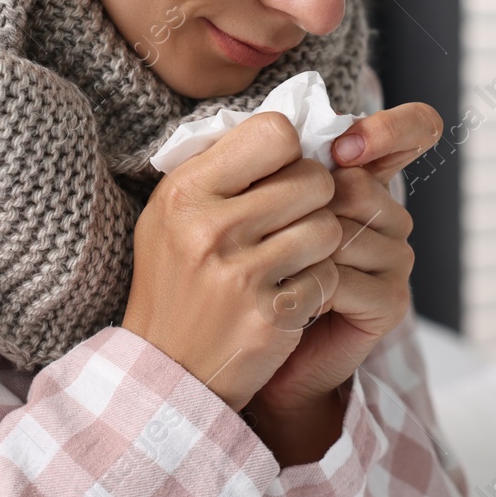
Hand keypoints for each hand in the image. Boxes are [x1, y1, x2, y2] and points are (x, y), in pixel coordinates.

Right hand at [122, 111, 345, 412]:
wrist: (167, 368)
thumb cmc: (177, 282)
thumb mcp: (173, 214)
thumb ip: (220, 169)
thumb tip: (286, 128)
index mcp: (185, 191)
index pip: (274, 132)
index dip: (289, 152)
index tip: (278, 175)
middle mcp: (210, 227)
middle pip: (313, 178)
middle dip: (314, 199)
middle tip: (291, 221)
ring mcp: (242, 273)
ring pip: (329, 227)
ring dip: (320, 245)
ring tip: (289, 259)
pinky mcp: (273, 314)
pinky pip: (328, 276)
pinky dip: (316, 286)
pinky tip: (287, 294)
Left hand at [243, 102, 441, 421]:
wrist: (245, 347)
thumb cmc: (245, 267)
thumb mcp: (252, 203)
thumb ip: (273, 162)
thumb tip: (280, 122)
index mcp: (363, 179)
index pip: (414, 131)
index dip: (392, 129)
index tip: (345, 147)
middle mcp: (388, 215)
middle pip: (359, 185)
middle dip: (308, 207)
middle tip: (271, 236)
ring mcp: (394, 259)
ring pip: (349, 231)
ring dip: (300, 250)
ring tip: (277, 271)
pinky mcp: (389, 302)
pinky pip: (346, 276)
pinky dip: (306, 285)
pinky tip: (288, 296)